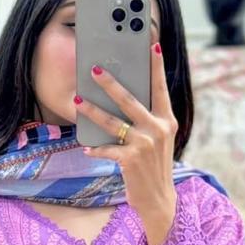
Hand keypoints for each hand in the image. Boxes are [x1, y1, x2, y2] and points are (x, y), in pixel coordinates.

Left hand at [74, 42, 177, 244]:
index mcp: (167, 121)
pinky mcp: (130, 160)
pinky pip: (107, 149)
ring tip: (78, 101)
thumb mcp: (157, 140)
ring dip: (92, 111)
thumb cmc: (153, 166)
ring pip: (112, 122)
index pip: (160, 88)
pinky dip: (95, 148)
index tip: (151, 44)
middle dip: (111, 83)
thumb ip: (147, 120)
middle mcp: (158, 129)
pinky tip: (86, 146)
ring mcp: (145, 144)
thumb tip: (122, 99)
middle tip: (95, 69)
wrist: (159, 200)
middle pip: (130, 100)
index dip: (156, 66)